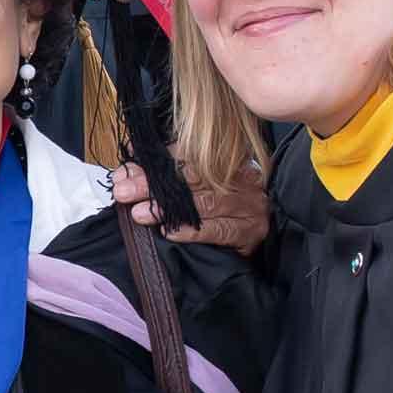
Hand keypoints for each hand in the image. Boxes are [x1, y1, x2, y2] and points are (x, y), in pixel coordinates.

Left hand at [114, 161, 270, 255]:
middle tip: (124, 190)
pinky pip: (218, 230)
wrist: (268, 237)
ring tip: (140, 213)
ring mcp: (247, 205)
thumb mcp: (200, 184)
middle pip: (192, 178)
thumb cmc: (226, 208)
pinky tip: (170, 232)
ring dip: (168, 209)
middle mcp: (240, 179)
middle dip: (154, 184)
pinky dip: (192, 231)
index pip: (188, 156)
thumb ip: (170, 170)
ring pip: (204, 203)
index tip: (126, 171)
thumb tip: (133, 157)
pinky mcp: (248, 232)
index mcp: (227, 160)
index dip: (155, 162)